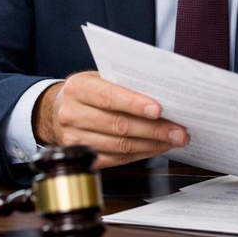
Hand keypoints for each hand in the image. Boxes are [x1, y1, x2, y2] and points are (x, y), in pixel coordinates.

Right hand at [33, 71, 188, 168]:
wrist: (58, 110)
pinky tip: (157, 148)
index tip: (160, 110)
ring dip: (152, 145)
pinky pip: (117, 159)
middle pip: (119, 125)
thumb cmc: (89, 90)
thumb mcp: (101, 77)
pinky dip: (141, 154)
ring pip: (120, 145)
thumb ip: (125, 84)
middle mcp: (72, 114)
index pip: (110, 97)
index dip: (135, 104)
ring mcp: (75, 138)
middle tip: (179, 131)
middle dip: (154, 130)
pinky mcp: (83, 156)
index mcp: (78, 88)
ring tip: (174, 140)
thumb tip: (164, 95)